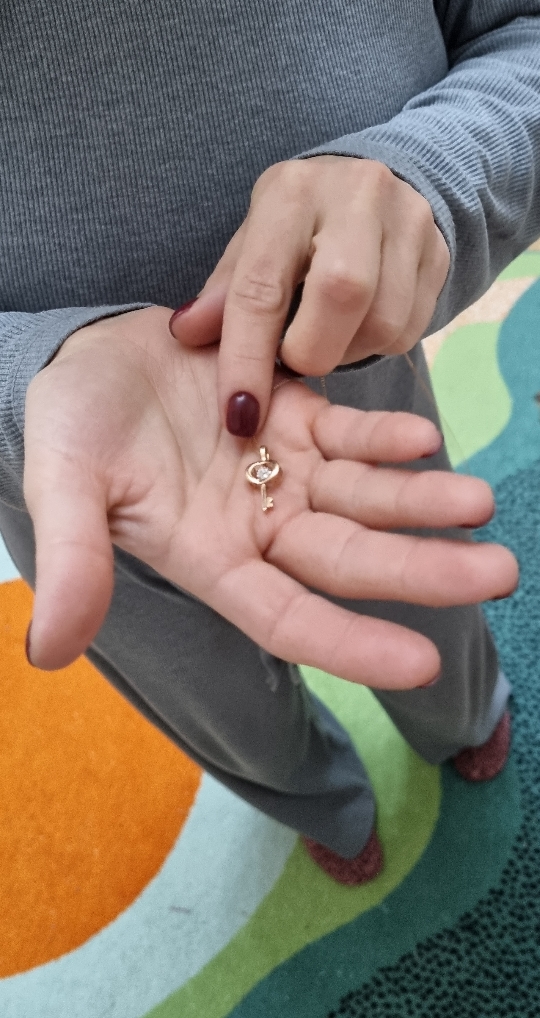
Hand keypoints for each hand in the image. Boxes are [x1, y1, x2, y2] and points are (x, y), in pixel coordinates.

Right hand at [23, 308, 515, 686]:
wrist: (86, 354)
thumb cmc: (68, 424)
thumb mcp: (64, 486)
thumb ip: (74, 559)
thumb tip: (47, 654)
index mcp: (209, 559)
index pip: (288, 618)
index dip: (351, 643)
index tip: (421, 665)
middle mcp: (257, 525)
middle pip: (348, 559)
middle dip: (422, 569)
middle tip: (499, 572)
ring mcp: (280, 470)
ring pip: (363, 497)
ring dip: (421, 501)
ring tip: (481, 502)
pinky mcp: (293, 415)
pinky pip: (347, 432)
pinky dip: (383, 435)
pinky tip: (422, 436)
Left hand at [170, 157, 449, 433]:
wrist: (374, 186)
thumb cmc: (298, 226)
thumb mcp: (254, 243)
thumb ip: (224, 291)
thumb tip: (184, 335)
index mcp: (291, 193)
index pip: (263, 284)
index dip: (247, 356)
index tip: (239, 414)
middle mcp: (355, 196)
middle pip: (341, 295)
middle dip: (311, 350)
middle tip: (295, 359)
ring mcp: (407, 221)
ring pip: (383, 321)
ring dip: (347, 351)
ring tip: (326, 335)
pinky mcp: (440, 253)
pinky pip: (410, 329)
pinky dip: (377, 345)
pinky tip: (358, 327)